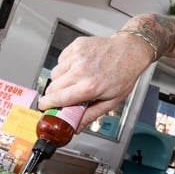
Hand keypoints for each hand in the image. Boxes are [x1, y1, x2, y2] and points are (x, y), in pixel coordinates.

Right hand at [38, 35, 153, 129]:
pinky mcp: (76, 46)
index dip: (47, 104)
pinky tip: (78, 68)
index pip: (58, 98)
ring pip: (54, 73)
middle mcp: (81, 70)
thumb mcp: (111, 101)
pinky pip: (60, 60)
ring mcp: (77, 56)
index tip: (44, 107)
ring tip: (75, 80)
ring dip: (60, 80)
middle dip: (54, 95)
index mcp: (90, 86)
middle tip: (62, 97)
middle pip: (53, 87)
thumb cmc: (123, 75)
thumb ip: (90, 115)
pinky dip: (65, 66)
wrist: (130, 51)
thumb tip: (75, 128)